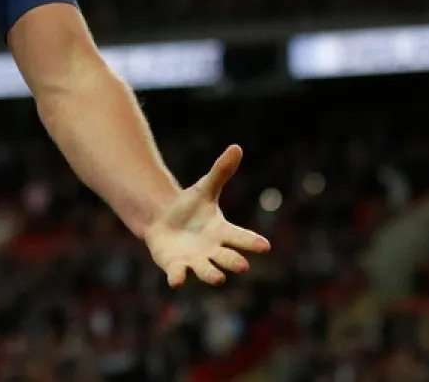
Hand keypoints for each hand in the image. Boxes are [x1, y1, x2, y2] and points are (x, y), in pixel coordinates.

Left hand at [145, 145, 270, 286]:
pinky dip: (178, 278)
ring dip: (212, 275)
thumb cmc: (190, 207)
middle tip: (242, 265)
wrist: (164, 220)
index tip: (265, 246)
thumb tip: (236, 147)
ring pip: (207, 271)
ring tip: (219, 278)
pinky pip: (178, 274)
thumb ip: (221, 171)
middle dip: (234, 262)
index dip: (252, 242)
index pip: (242, 238)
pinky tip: (176, 281)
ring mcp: (195, 261)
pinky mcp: (176, 267)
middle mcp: (213, 251)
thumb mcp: (204, 188)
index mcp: (223, 233)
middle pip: (227, 258)